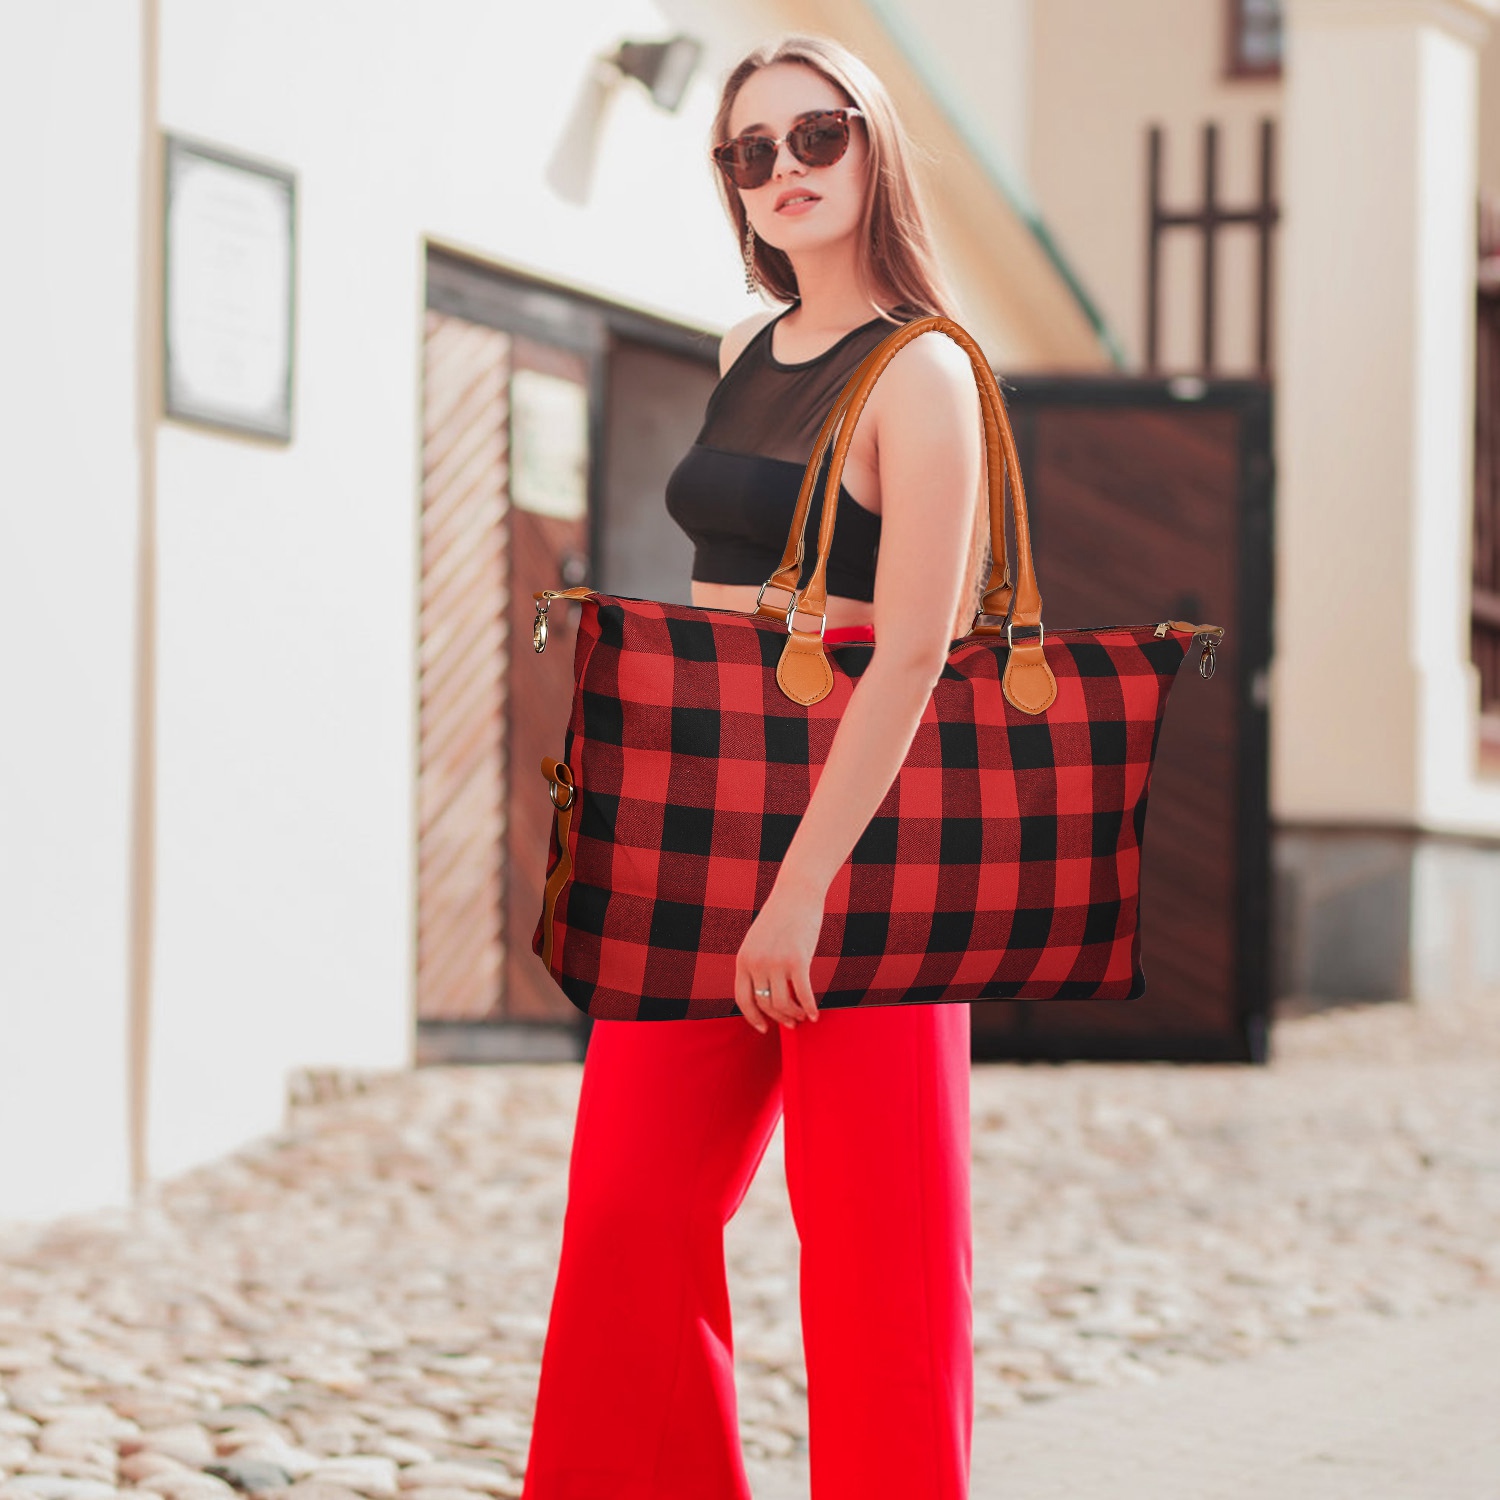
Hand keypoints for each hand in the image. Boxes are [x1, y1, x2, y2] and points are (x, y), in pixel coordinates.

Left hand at [734, 883, 822, 1031]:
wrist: (797, 893)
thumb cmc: (781, 918)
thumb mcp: (759, 941)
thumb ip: (757, 964)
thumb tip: (766, 994)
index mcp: (743, 959)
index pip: (743, 999)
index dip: (753, 1018)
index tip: (764, 1029)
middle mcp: (756, 963)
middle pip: (766, 1004)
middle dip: (779, 1018)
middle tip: (792, 1023)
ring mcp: (776, 962)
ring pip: (783, 1003)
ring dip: (795, 1014)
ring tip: (804, 1016)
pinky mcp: (798, 960)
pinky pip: (803, 993)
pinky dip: (810, 1007)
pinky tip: (816, 1015)